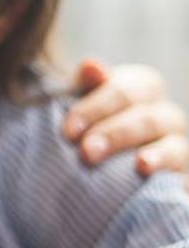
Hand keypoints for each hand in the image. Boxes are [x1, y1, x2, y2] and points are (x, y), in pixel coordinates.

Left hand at [63, 58, 186, 174]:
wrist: (105, 182)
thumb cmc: (87, 135)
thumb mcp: (80, 107)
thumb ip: (84, 86)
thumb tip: (91, 65)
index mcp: (140, 90)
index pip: (126, 90)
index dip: (96, 107)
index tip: (69, 132)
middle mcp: (163, 114)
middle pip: (147, 116)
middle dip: (113, 132)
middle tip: (85, 151)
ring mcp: (175, 143)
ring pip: (168, 139)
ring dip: (134, 149)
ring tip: (106, 160)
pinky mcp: (179, 172)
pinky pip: (177, 163)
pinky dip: (161, 163)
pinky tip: (143, 168)